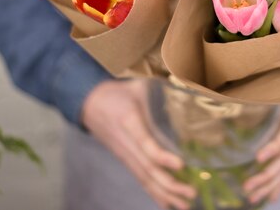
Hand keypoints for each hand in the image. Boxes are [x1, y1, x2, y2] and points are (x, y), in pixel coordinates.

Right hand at [81, 79, 195, 208]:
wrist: (87, 102)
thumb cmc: (117, 92)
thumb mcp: (138, 85)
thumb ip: (161, 87)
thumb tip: (191, 82)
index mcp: (130, 121)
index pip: (146, 143)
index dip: (162, 156)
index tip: (181, 164)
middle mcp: (127, 143)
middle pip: (147, 168)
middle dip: (170, 184)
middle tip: (191, 193)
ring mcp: (124, 154)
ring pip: (144, 178)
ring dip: (164, 193)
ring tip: (184, 206)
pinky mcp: (124, 160)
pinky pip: (140, 179)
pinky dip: (153, 193)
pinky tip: (167, 204)